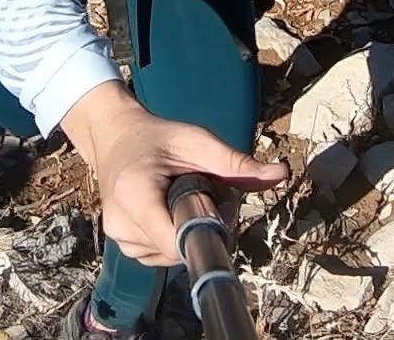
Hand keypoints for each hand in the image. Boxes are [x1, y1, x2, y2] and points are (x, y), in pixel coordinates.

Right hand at [61, 82, 289, 265]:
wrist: (112, 136)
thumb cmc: (155, 137)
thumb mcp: (195, 140)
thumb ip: (235, 162)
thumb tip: (281, 173)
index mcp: (135, 195)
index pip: (177, 243)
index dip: (207, 229)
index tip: (215, 204)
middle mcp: (121, 223)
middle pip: (180, 250)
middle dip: (201, 226)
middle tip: (199, 190)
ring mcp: (118, 236)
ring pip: (172, 256)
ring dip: (186, 233)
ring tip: (179, 198)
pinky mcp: (121, 243)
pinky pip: (159, 255)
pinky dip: (172, 238)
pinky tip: (168, 211)